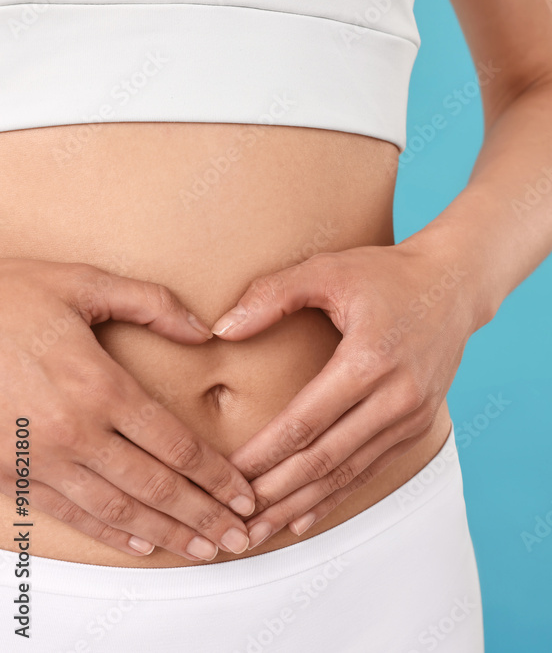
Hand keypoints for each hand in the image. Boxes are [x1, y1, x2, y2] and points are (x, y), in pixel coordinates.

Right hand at [0, 260, 255, 560]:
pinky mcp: (9, 472)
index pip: (178, 446)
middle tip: (239, 539)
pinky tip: (140, 543)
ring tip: (202, 550)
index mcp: (101, 385)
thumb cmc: (5, 296)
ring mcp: (40, 457)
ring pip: (118, 509)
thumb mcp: (83, 282)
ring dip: (166, 534)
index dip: (218, 478)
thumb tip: (205, 328)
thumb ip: (152, 304)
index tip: (246, 495)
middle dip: (205, 516)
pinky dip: (109, 532)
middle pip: (157, 486)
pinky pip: (69, 513)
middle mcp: (75, 430)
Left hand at [213, 242, 476, 547]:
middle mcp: (396, 396)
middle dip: (275, 494)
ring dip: (300, 506)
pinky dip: (334, 497)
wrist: (455, 286)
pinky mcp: (418, 425)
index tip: (225, 474)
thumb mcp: (329, 269)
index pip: (306, 421)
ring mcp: (411, 416)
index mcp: (369, 360)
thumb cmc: (388, 273)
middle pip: (325, 459)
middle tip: (233, 521)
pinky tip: (301, 519)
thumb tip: (221, 329)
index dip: (263, 454)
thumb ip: (272, 295)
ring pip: (347, 473)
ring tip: (257, 532)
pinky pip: (370, 470)